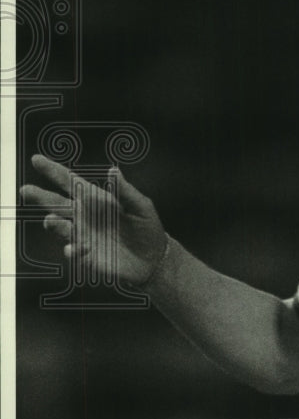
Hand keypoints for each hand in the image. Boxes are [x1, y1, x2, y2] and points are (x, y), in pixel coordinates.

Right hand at [21, 155, 167, 286]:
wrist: (152, 258)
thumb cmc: (147, 227)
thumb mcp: (140, 205)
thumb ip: (125, 190)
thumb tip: (113, 169)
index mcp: (95, 198)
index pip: (70, 181)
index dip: (53, 170)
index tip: (36, 159)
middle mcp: (83, 215)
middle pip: (56, 203)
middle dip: (40, 196)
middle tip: (25, 190)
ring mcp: (82, 235)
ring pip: (60, 226)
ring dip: (53, 223)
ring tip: (51, 220)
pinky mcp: (85, 255)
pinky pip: (72, 250)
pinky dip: (71, 248)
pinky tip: (74, 248)